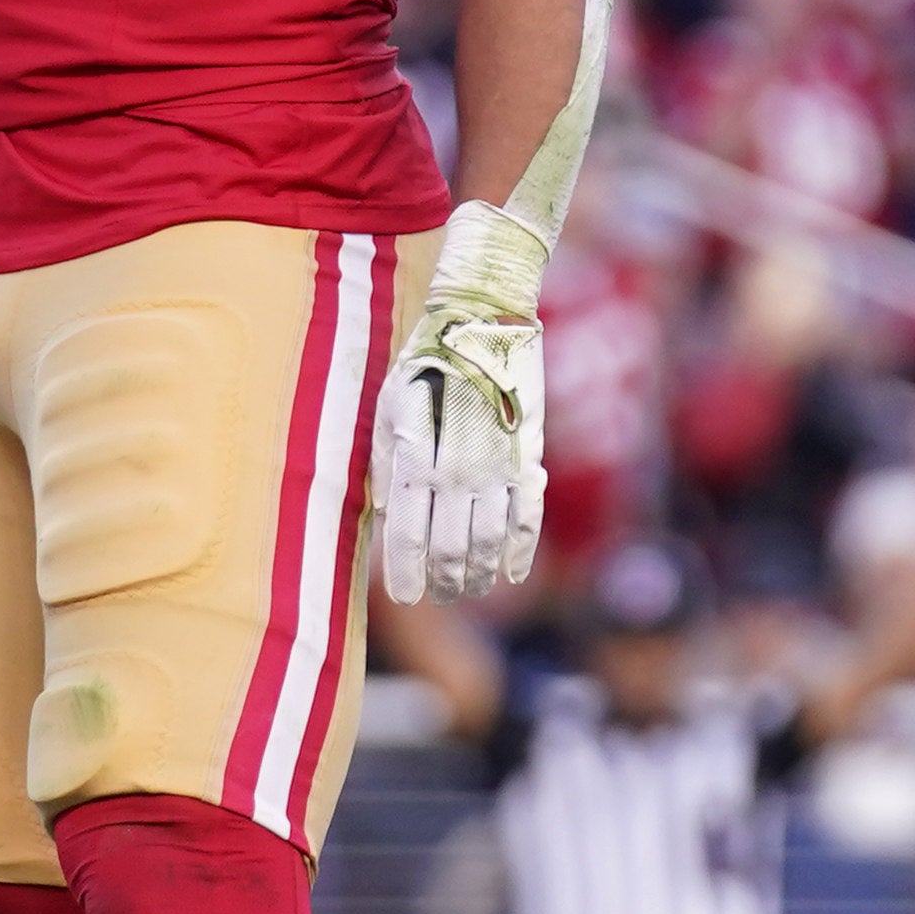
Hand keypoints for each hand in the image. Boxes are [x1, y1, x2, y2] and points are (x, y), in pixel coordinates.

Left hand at [377, 201, 546, 603]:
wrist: (484, 316)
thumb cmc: (424, 360)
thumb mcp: (388, 406)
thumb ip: (386, 465)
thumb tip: (387, 518)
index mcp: (415, 457)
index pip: (408, 536)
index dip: (406, 574)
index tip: (404, 597)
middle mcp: (457, 469)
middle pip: (450, 549)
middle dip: (442, 582)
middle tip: (437, 596)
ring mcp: (497, 466)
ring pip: (489, 541)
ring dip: (477, 574)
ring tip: (467, 589)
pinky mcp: (528, 455)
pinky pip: (528, 517)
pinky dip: (520, 551)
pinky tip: (512, 573)